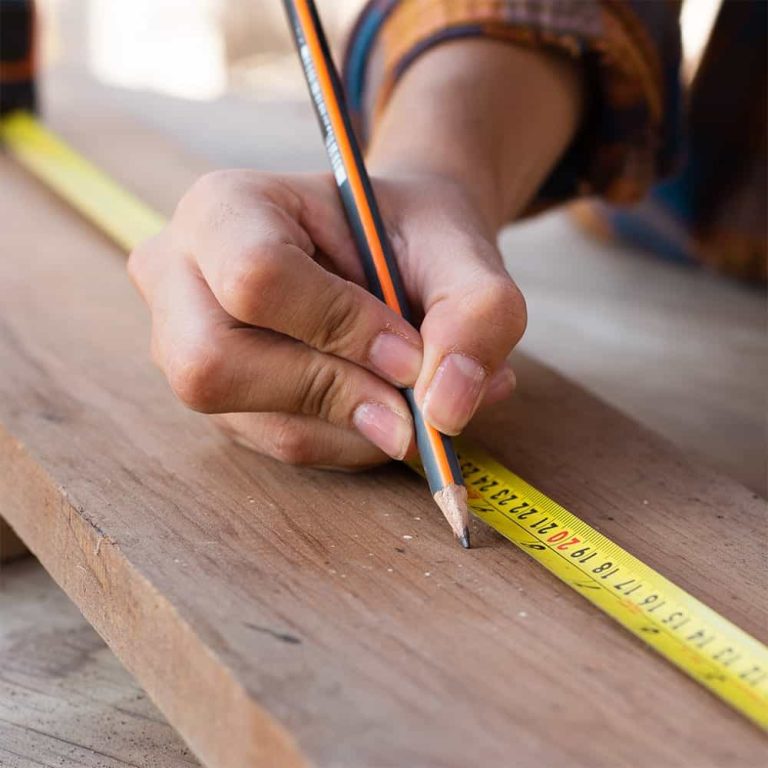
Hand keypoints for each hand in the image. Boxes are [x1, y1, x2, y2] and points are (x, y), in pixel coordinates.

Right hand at [128, 170, 524, 468]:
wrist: (394, 251)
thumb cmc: (413, 237)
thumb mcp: (461, 249)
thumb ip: (477, 312)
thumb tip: (445, 410)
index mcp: (224, 209)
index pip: (255, 278)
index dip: (340, 327)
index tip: (410, 352)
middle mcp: (181, 278)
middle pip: (215, 368)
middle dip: (334, 394)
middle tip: (412, 401)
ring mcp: (184, 346)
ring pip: (257, 423)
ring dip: (359, 427)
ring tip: (419, 399)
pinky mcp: (221, 399)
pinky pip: (282, 446)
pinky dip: (353, 441)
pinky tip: (389, 409)